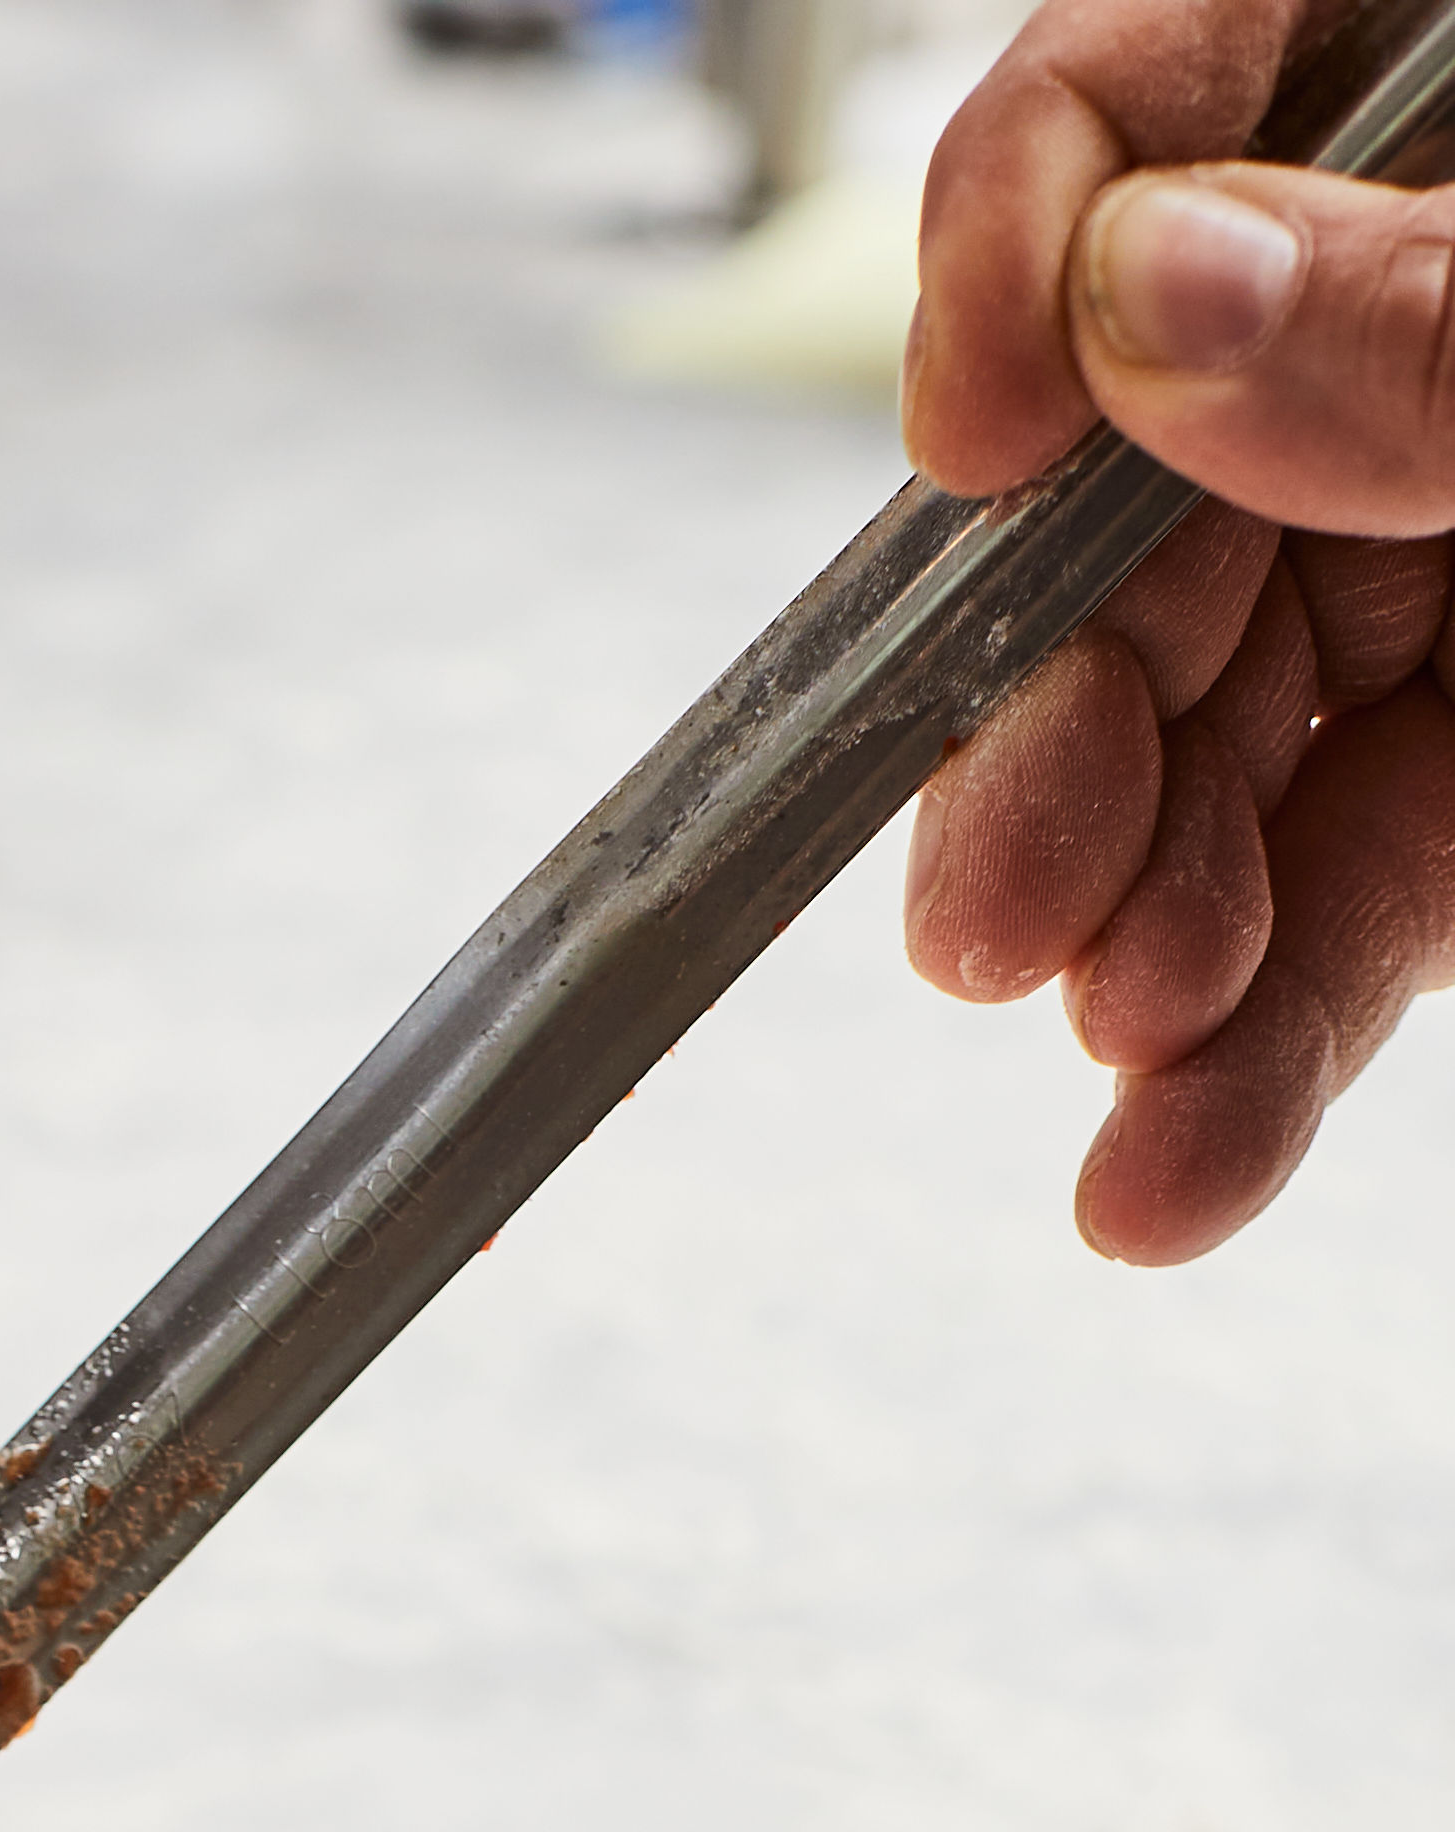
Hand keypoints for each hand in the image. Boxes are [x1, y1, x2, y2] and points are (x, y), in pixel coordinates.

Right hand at [904, 0, 1454, 1251]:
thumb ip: (1446, 308)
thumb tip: (1163, 301)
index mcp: (1436, 77)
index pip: (1143, 89)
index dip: (1018, 247)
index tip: (975, 438)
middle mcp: (1405, 313)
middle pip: (1144, 480)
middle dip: (1065, 717)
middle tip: (1008, 899)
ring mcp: (1437, 542)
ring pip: (1223, 728)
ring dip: (1147, 924)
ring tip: (1140, 1049)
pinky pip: (1355, 890)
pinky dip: (1263, 1051)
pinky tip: (1176, 1169)